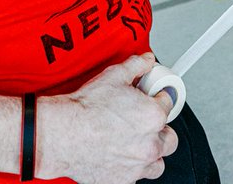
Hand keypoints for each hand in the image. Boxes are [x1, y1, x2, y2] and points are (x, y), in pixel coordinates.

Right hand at [38, 52, 177, 182]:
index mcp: (152, 116)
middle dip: (161, 129)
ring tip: (138, 143)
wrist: (63, 134)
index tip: (154, 98)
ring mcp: (138, 165)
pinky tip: (122, 157)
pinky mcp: (124, 180)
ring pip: (158, 163)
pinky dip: (133, 168)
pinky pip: (138, 176)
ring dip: (152, 153)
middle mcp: (150, 143)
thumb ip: (136, 66)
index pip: (168, 104)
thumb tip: (147, 60)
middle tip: (146, 123)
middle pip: (169, 138)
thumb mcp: (114, 76)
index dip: (159, 97)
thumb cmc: (85, 109)